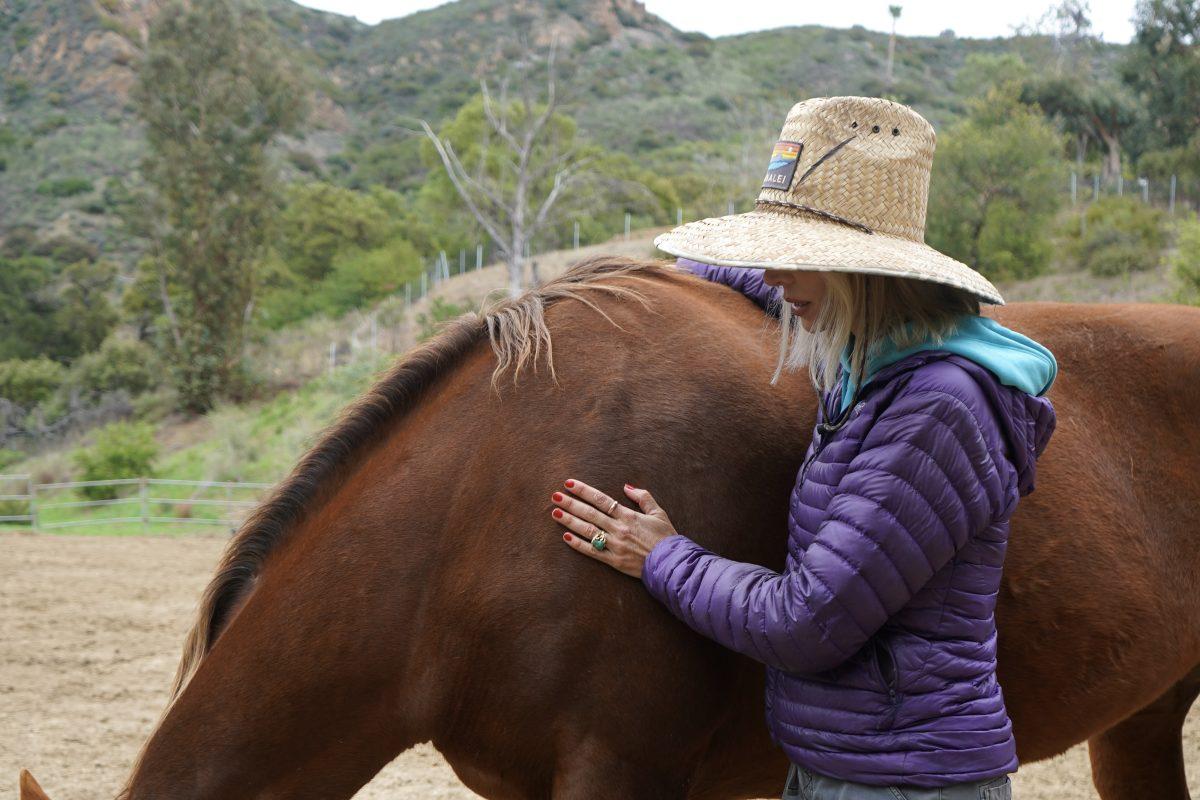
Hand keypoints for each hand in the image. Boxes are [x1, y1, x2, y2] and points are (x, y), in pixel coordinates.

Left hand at [550, 479, 678, 578]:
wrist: (671, 562)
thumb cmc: (666, 537)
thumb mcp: (659, 512)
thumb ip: (643, 497)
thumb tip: (626, 487)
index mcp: (628, 516)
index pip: (601, 499)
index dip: (584, 491)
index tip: (570, 484)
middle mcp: (618, 529)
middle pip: (589, 513)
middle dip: (571, 503)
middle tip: (554, 496)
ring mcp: (615, 545)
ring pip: (587, 531)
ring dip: (570, 521)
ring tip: (555, 513)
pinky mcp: (614, 561)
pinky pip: (592, 552)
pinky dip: (578, 545)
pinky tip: (565, 537)